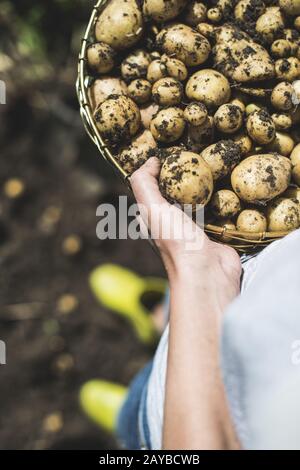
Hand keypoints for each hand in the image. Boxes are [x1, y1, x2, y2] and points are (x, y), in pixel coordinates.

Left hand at [130, 157, 241, 312]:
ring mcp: (195, 226)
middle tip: (196, 149)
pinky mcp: (216, 229)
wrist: (209, 273)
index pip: (150, 187)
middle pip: (177, 190)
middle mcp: (172, 221)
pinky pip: (219, 206)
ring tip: (215, 158)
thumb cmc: (175, 241)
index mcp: (152, 217)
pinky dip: (223, 195)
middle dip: (184, 173)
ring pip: (198, 197)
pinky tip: (229, 179)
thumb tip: (151, 159)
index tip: (169, 148)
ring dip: (205, 182)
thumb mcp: (151, 209)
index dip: (155, 169)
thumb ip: (144, 183)